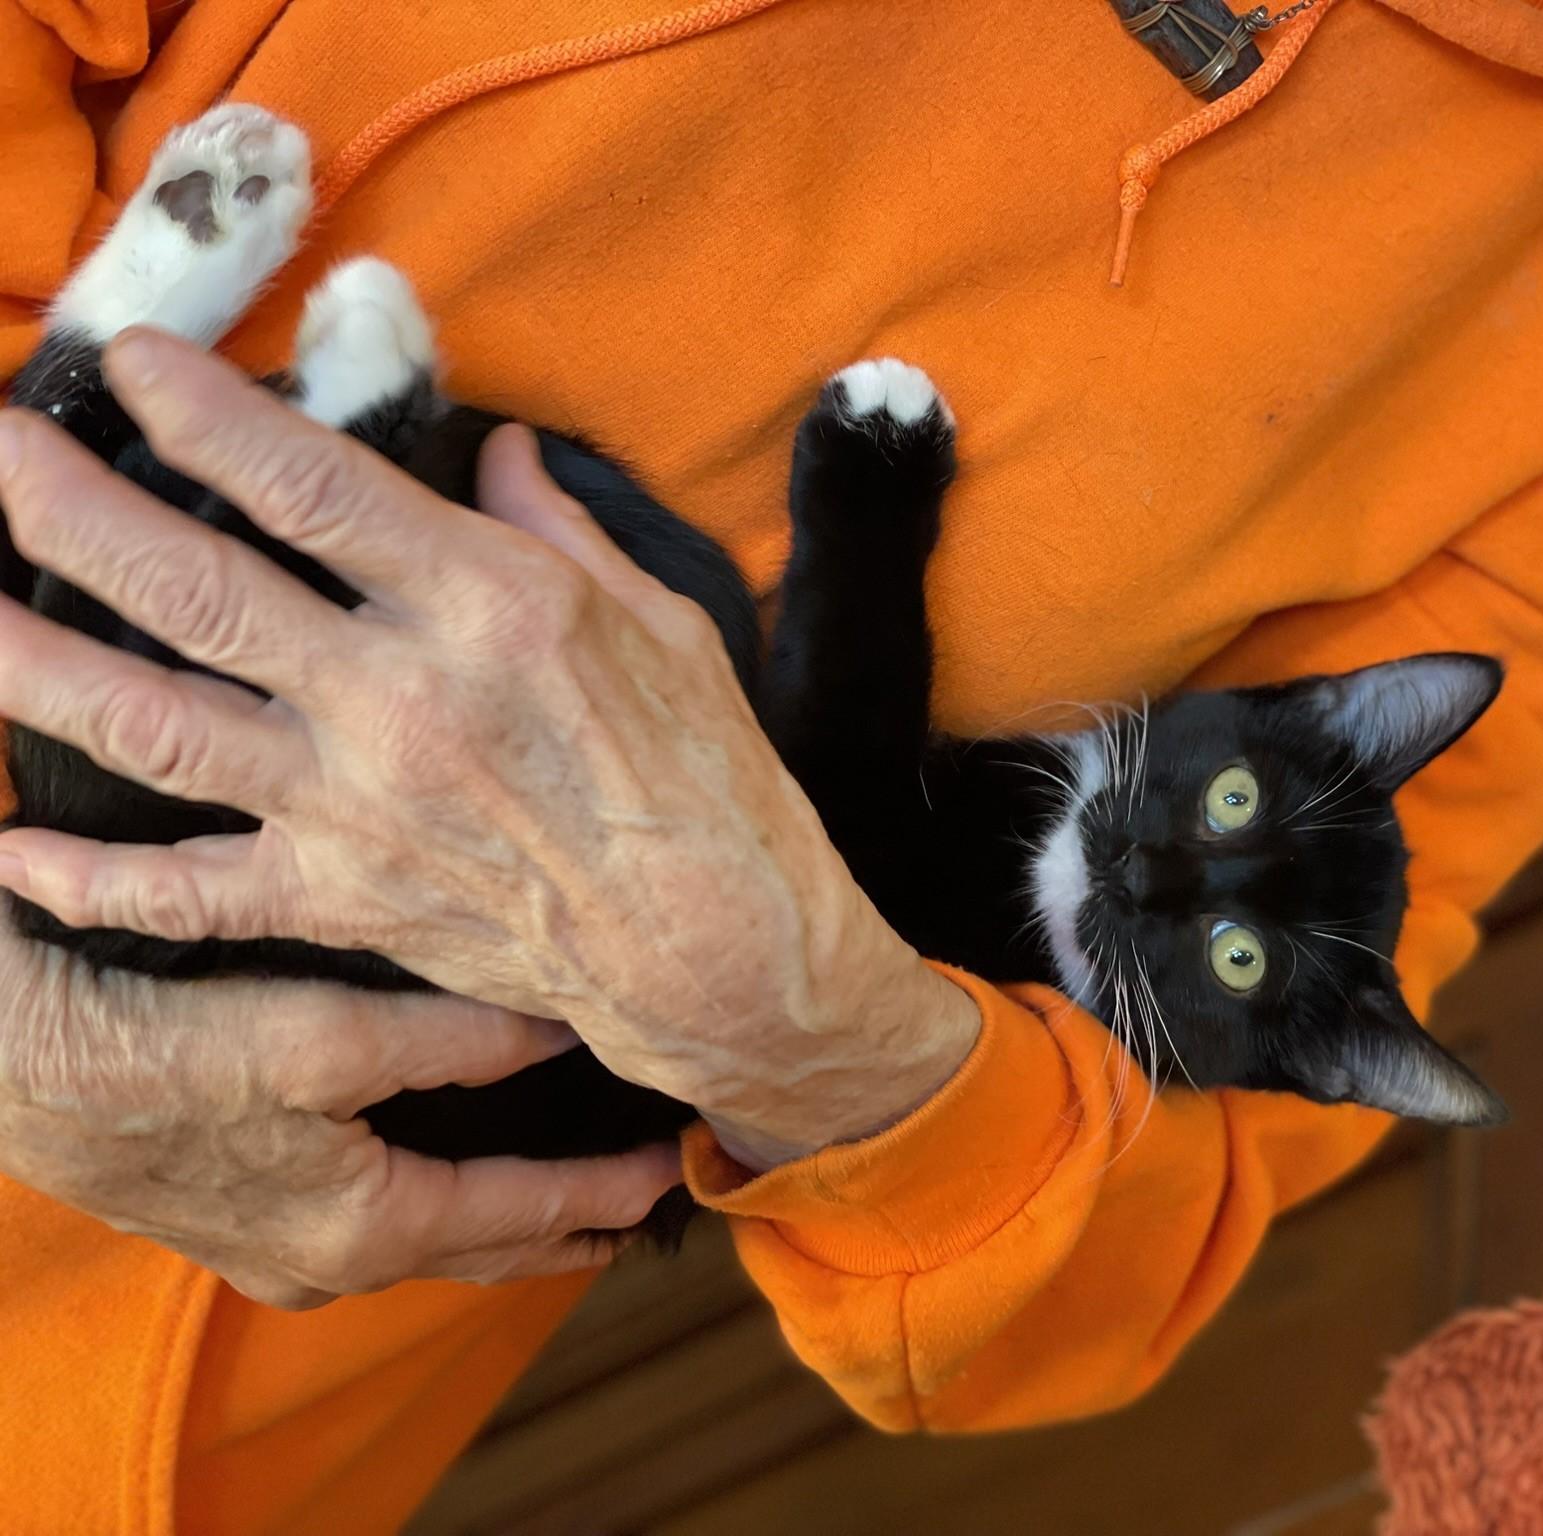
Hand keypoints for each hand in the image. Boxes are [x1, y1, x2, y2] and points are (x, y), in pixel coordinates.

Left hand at [0, 329, 976, 1166]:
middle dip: (69, 505)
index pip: (314, 489)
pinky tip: (11, 852)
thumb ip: (559, 531)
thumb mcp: (662, 624)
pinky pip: (187, 891)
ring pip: (152, 723)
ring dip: (29, 660)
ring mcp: (356, 806)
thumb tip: (499, 455)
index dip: (210, 414)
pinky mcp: (341, 899)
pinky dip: (91, 881)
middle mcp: (401, 699)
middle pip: (195, 587)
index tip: (139, 363)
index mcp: (492, 609)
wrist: (715, 948)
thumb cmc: (708, 779)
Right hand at [0, 922, 682, 1307]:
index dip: (603, 1195)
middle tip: (643, 1207)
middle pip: (482, 1246)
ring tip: (565, 1204)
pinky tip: (443, 1180)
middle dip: (567, 1229)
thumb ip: (453, 1037)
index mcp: (360, 1228)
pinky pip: (369, 1222)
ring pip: (425, 1239)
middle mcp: (325, 1260)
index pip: (522, 1213)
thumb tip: (564, 1024)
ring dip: (499, 1222)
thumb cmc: (150, 1047)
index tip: (674, 1175)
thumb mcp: (318, 1037)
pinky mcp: (236, 1211)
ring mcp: (275, 1246)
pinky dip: (431, 1205)